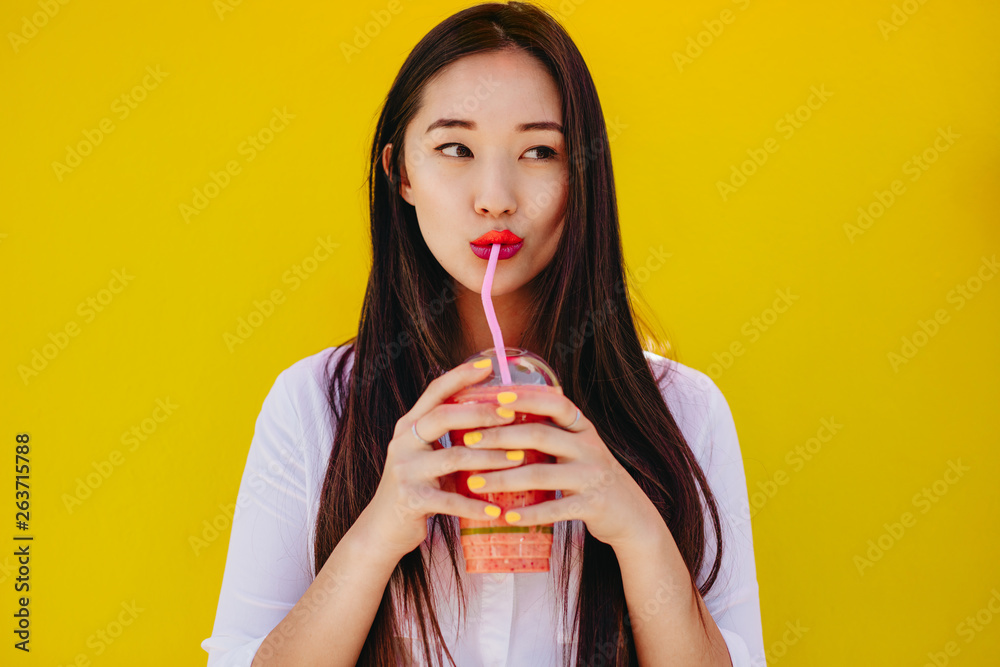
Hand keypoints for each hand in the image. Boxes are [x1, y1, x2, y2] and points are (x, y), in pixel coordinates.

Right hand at [356, 359, 525, 560]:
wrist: (380, 530)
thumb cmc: (414, 489)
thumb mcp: (424, 456)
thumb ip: (446, 437)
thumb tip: (492, 418)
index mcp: (408, 427)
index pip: (434, 392)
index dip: (460, 376)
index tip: (489, 366)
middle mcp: (403, 443)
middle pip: (444, 416)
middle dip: (481, 413)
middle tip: (511, 413)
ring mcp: (405, 471)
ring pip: (454, 457)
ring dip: (490, 458)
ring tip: (520, 459)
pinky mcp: (411, 500)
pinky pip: (450, 500)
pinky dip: (476, 505)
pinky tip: (498, 509)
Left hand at [458, 389, 662, 549]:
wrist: (633, 516)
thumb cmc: (593, 478)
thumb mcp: (580, 449)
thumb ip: (553, 432)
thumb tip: (507, 412)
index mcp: (583, 428)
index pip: (555, 403)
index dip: (526, 398)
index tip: (496, 397)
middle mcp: (589, 446)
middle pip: (539, 435)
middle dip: (500, 437)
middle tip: (468, 440)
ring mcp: (593, 475)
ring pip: (541, 474)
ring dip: (504, 478)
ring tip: (474, 483)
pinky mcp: (594, 505)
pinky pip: (555, 509)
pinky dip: (529, 513)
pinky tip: (506, 517)